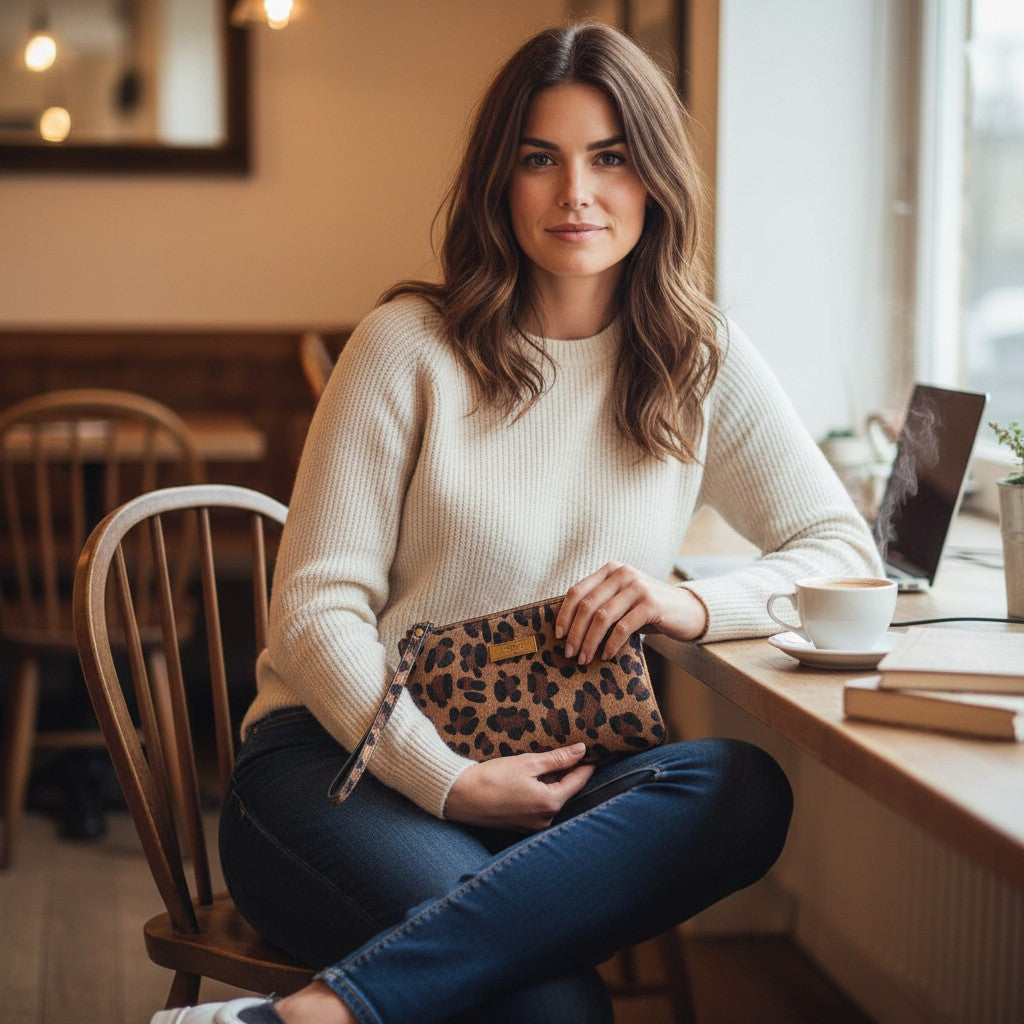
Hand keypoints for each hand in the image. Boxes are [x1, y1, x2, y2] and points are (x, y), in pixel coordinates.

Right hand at [443, 744, 595, 830]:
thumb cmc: (492, 778)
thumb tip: (581, 751)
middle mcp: (545, 819)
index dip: (586, 765)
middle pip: (565, 791)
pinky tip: (530, 779)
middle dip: (568, 773)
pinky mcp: (520, 825)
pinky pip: (537, 806)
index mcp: (549, 803)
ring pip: (551, 799)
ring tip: (548, 763)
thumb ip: (557, 759)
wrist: (459, 797)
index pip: (577, 781)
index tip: (593, 753)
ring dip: (552, 783)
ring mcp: (532, 825)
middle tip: (572, 753)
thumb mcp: (527, 763)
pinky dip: (539, 792)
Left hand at [555, 562, 707, 663]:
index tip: (559, 635)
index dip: (564, 614)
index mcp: (610, 570)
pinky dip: (611, 644)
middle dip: (575, 632)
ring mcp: (637, 587)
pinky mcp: (651, 604)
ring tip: (584, 659)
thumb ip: (600, 605)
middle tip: (570, 653)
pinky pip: (622, 627)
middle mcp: (622, 574)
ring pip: (602, 618)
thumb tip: (568, 630)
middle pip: (587, 606)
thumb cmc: (648, 610)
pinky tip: (606, 655)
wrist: (688, 611)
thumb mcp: (622, 601)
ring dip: (589, 641)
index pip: (577, 591)